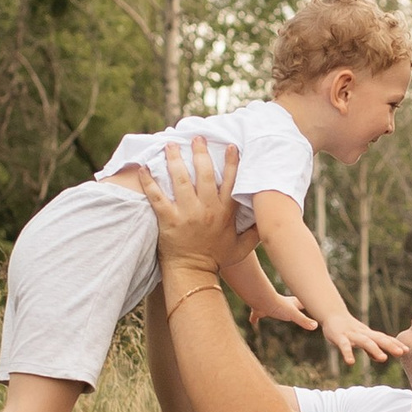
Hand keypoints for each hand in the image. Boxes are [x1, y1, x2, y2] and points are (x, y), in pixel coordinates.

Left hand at [131, 139, 247, 279]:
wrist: (193, 274)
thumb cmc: (216, 259)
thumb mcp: (241, 248)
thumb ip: (255, 233)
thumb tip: (268, 221)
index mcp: (224, 212)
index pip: (230, 181)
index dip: (232, 162)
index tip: (230, 145)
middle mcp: (207, 209)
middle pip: (205, 173)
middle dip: (201, 153)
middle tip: (196, 137)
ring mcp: (187, 213)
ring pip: (180, 180)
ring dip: (175, 160)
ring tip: (170, 144)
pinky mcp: (168, 220)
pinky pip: (157, 196)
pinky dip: (148, 181)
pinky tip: (143, 167)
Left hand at [246, 286, 318, 331]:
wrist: (262, 300)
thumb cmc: (279, 306)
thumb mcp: (294, 315)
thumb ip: (304, 321)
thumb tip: (315, 326)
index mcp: (291, 304)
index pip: (302, 303)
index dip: (308, 303)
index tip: (313, 303)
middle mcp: (281, 304)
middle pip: (290, 303)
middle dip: (294, 305)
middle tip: (298, 305)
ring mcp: (270, 306)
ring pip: (274, 307)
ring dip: (276, 309)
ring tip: (276, 311)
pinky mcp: (259, 310)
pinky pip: (256, 315)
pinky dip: (255, 318)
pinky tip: (252, 322)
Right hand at [320, 311, 408, 367]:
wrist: (332, 315)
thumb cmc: (348, 329)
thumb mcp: (361, 338)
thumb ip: (370, 349)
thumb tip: (381, 358)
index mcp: (369, 334)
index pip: (384, 338)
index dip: (395, 344)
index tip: (407, 350)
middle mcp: (362, 333)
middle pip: (379, 338)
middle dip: (390, 345)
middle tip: (401, 353)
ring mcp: (351, 335)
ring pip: (365, 341)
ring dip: (375, 349)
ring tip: (383, 358)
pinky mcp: (339, 337)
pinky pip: (344, 346)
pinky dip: (348, 353)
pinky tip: (351, 362)